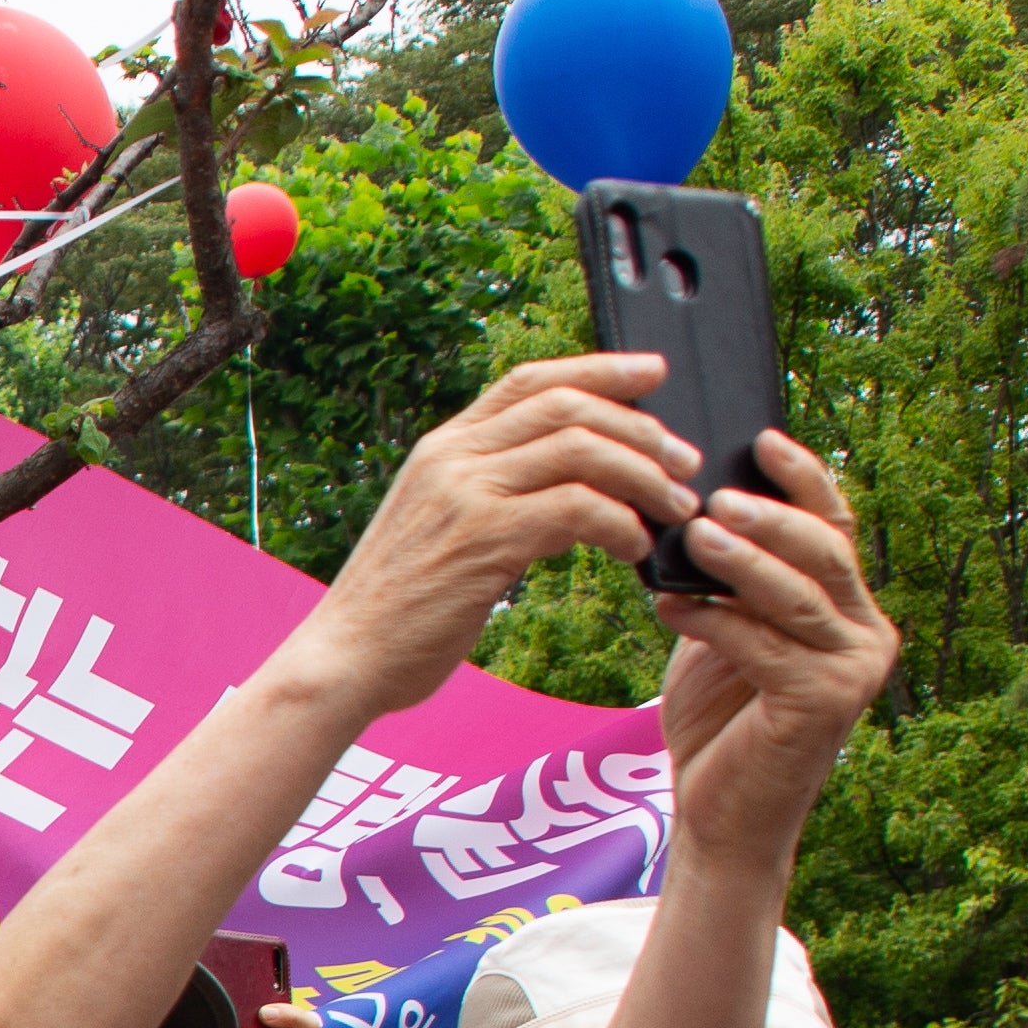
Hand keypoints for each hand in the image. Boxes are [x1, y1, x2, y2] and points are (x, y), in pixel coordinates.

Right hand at [292, 356, 704, 714]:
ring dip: (645, 476)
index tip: (653, 372)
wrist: (344, 658)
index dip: (600, 368)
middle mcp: (453, 458)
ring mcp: (466, 494)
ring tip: (674, 509)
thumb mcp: (439, 529)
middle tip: (683, 464)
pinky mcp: (485, 538)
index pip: (531, 381)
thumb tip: (566, 487)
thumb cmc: (398, 609)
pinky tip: (633, 550)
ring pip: (582, 450)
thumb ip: (489, 494)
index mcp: (442, 448)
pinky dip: (621, 524)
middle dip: (642, 427)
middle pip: (569, 406)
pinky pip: (578, 508)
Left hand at [651, 434, 898, 865]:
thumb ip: (726, 582)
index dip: (802, 479)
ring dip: (743, 560)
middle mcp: (868, 633)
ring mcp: (854, 670)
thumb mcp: (723, 634)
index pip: (834, 526)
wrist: (722, 816)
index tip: (761, 438)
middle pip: (824, 551)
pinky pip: (766, 646)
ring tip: (693, 534)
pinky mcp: (824, 704)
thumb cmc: (720, 721)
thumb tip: (691, 509)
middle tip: (715, 493)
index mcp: (849, 607)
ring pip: (798, 594)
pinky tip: (669, 605)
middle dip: (771, 515)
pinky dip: (716, 622)